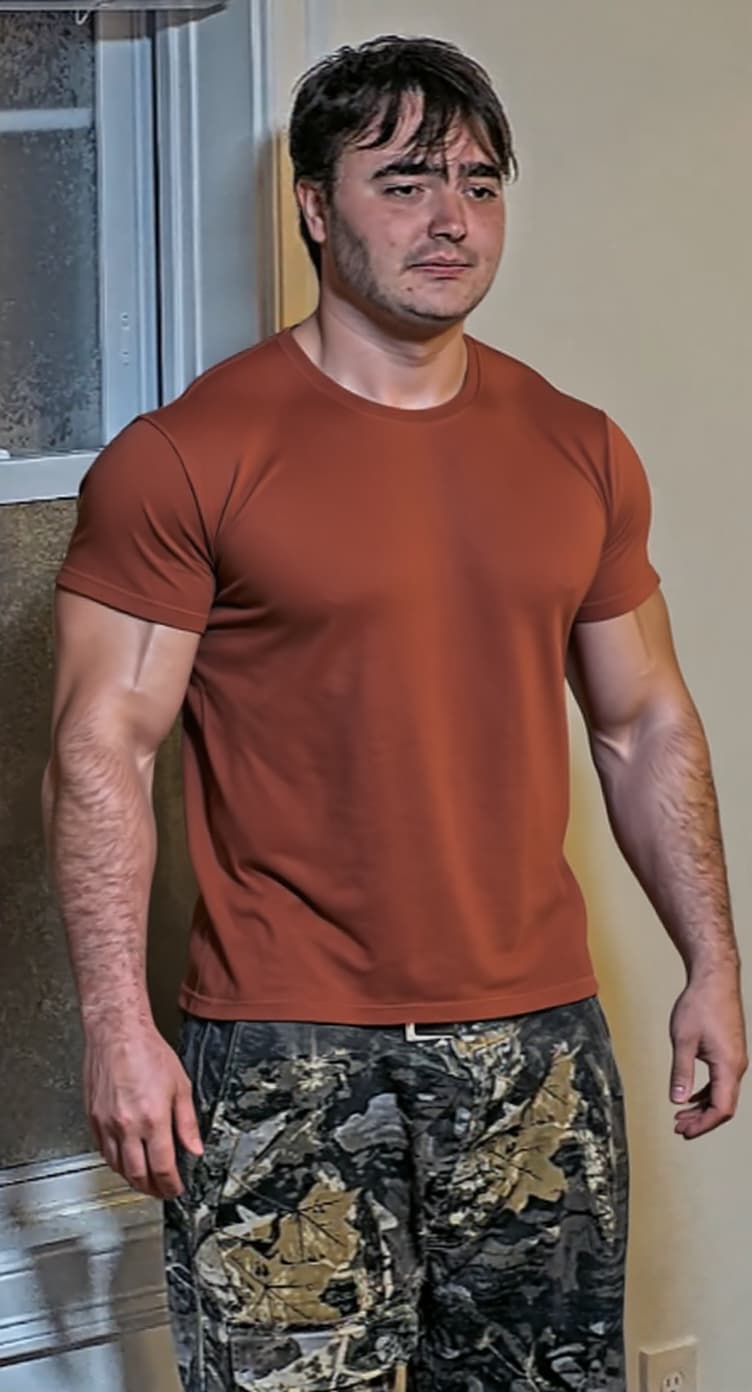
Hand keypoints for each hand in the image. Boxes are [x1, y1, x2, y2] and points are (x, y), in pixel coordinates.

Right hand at [83, 1021, 202, 1198]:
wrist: (117, 1034)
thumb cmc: (148, 1052)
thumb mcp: (180, 1085)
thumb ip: (187, 1122)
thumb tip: (195, 1148)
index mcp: (153, 1119)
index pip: (163, 1167)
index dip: (171, 1185)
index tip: (176, 1189)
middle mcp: (127, 1126)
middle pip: (138, 1174)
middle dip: (152, 1189)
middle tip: (161, 1191)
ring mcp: (107, 1125)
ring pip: (118, 1167)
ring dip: (133, 1179)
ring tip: (145, 1180)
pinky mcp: (93, 1119)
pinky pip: (103, 1152)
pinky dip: (116, 1162)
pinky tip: (126, 1160)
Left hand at [670, 970, 747, 1138]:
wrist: (714, 979)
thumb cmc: (700, 1004)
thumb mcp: (683, 1040)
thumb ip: (681, 1072)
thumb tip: (678, 1100)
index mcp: (728, 1066)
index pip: (721, 1109)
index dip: (703, 1125)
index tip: (684, 1131)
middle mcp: (737, 1066)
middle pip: (723, 1106)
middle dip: (701, 1121)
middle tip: (679, 1128)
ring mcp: (735, 1059)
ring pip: (722, 1094)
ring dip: (702, 1108)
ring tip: (681, 1117)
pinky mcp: (730, 1052)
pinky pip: (721, 1081)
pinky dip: (706, 1093)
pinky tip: (690, 1096)